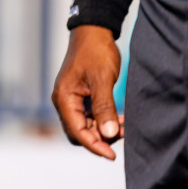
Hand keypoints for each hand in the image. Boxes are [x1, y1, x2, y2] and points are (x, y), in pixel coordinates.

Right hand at [51, 25, 124, 159]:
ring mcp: (71, 99)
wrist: (93, 32)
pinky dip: (103, 121)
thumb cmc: (95, 52)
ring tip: (124, 125)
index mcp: (64, 98)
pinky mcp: (80, 96)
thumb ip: (104, 107)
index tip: (112, 155)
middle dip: (99, 138)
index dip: (94, 145)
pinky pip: (89, 117)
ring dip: (103, 130)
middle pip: (78, 132)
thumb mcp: (102, 79)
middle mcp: (64, 101)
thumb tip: (109, 133)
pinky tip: (118, 118)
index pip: (76, 131)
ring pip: (85, 126)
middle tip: (122, 134)